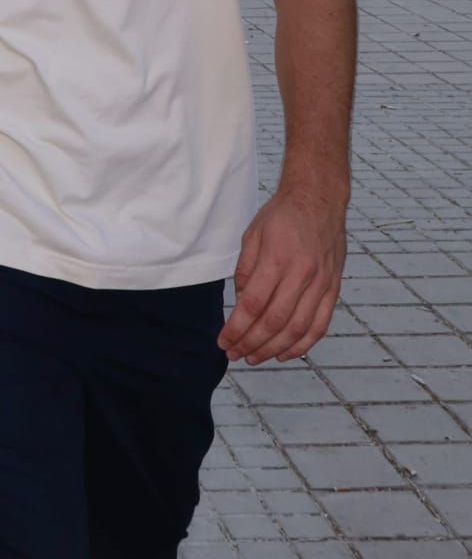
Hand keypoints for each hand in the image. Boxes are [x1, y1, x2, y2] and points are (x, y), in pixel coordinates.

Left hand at [219, 181, 347, 364]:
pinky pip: (321, 324)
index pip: (253, 305)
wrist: (319, 199)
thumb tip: (240, 303)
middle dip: (251, 343)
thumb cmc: (282, 216)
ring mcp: (322, 283)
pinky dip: (304, 344)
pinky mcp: (334, 288)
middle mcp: (302, 275)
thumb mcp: (252, 235)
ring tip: (255, 358)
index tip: (223, 341)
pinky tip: (287, 353)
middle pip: (275, 321)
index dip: (237, 329)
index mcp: (277, 260)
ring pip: (299, 328)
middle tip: (235, 355)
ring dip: (275, 349)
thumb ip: (245, 269)